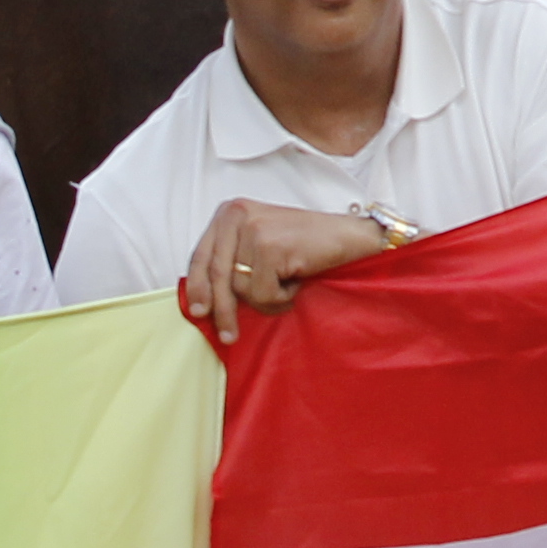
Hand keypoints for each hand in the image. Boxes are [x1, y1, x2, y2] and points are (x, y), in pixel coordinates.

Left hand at [179, 199, 393, 346]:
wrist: (350, 237)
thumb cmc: (306, 245)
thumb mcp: (259, 244)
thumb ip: (232, 259)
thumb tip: (201, 299)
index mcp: (230, 212)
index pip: (200, 255)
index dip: (197, 288)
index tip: (198, 312)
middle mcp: (236, 215)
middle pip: (216, 274)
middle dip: (223, 310)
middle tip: (229, 335)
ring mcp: (252, 229)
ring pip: (240, 288)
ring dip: (266, 299)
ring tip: (288, 284)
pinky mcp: (269, 246)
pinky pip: (262, 292)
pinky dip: (281, 297)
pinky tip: (297, 279)